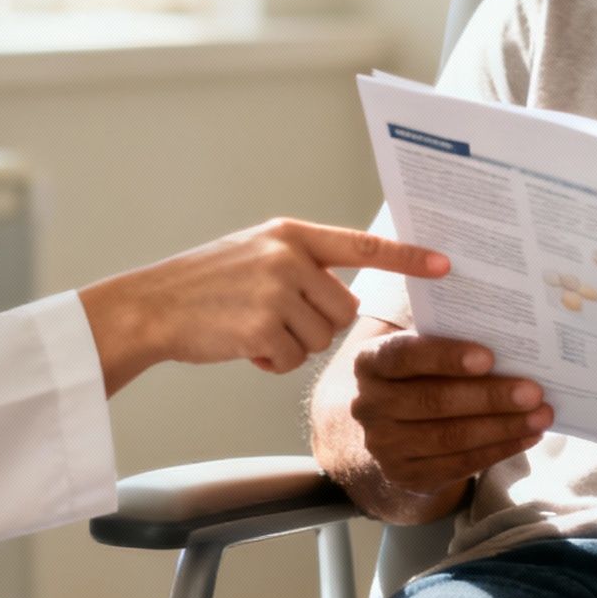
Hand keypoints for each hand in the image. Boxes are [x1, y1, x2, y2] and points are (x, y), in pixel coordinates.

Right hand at [80, 219, 449, 392]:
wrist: (150, 307)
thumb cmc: (204, 285)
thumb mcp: (255, 254)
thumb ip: (300, 263)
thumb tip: (346, 290)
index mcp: (290, 234)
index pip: (362, 245)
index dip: (407, 257)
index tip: (446, 264)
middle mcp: (288, 257)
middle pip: (345, 309)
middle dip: (320, 325)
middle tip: (280, 322)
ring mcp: (275, 291)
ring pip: (321, 338)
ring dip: (292, 345)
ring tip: (252, 329)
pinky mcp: (261, 327)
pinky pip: (292, 360)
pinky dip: (271, 363)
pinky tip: (241, 346)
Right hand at [350, 331, 551, 499]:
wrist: (393, 428)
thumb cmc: (421, 375)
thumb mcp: (422, 352)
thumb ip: (449, 339)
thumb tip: (508, 336)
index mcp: (370, 362)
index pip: (403, 355)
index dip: (445, 357)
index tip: (489, 357)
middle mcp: (369, 405)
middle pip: (433, 401)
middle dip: (489, 397)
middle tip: (533, 391)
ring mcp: (384, 445)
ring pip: (450, 437)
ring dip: (502, 427)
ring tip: (541, 416)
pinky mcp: (406, 475)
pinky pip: (459, 464)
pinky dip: (498, 450)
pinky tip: (527, 437)